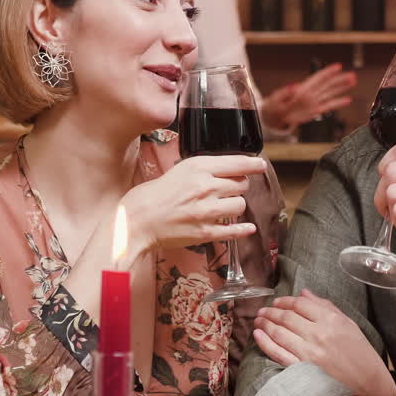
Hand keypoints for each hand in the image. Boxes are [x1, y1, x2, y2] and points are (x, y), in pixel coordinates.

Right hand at [121, 155, 267, 256]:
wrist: (135, 222)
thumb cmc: (151, 196)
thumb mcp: (177, 171)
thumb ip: (201, 170)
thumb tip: (226, 170)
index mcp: (197, 167)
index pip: (237, 163)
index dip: (253, 164)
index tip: (260, 165)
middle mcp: (206, 187)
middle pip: (242, 184)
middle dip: (237, 186)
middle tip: (227, 189)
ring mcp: (207, 211)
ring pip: (240, 205)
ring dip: (234, 205)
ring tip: (222, 206)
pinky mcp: (206, 232)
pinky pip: (234, 230)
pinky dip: (242, 229)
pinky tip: (246, 227)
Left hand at [252, 291, 395, 395]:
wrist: (370, 387)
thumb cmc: (361, 355)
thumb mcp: (349, 325)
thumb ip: (326, 307)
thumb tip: (304, 293)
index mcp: (332, 321)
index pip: (300, 304)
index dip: (285, 300)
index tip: (277, 301)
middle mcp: (319, 335)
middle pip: (286, 317)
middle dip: (271, 311)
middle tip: (263, 311)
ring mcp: (309, 354)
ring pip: (279, 332)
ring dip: (265, 324)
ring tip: (258, 320)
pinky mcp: (302, 370)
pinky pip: (277, 353)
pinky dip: (264, 342)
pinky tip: (257, 335)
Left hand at [259, 63, 356, 132]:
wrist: (273, 118)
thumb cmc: (273, 107)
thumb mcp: (276, 99)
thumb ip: (285, 92)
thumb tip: (293, 86)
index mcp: (302, 90)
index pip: (317, 78)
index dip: (328, 72)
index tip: (338, 66)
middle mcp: (310, 95)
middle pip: (327, 84)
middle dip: (340, 79)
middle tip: (352, 75)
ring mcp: (313, 102)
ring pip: (330, 93)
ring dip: (341, 87)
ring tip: (352, 81)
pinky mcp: (314, 111)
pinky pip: (328, 106)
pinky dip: (338, 103)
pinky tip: (347, 99)